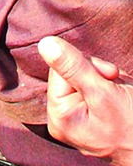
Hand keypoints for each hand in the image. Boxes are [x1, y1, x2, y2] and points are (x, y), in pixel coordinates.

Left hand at [39, 36, 132, 165]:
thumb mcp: (104, 94)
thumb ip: (74, 68)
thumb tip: (45, 45)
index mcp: (59, 118)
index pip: (59, 69)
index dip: (85, 66)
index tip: (108, 77)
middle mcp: (64, 120)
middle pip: (71, 73)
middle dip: (98, 75)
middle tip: (116, 89)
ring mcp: (78, 119)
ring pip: (86, 79)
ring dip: (108, 81)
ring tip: (121, 96)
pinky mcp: (92, 117)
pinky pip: (96, 89)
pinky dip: (111, 88)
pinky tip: (121, 99)